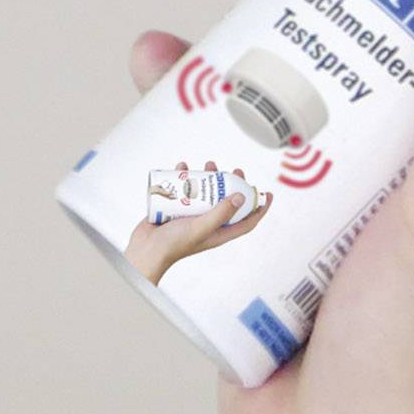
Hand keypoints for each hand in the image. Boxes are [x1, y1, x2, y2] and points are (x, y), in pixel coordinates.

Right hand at [125, 161, 273, 283]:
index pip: (247, 221)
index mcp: (219, 233)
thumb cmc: (173, 245)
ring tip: (208, 164)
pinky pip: (184, 190)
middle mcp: (208, 223)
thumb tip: (241, 196)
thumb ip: (221, 213)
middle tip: (235, 170)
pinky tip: (181, 167)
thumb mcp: (201, 228)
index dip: (260, 209)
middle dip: (233, 185)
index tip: (268, 194)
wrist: (145, 249)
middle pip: (227, 202)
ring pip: (206, 192)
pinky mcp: (176, 209)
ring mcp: (192, 216)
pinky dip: (183, 177)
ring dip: (208, 177)